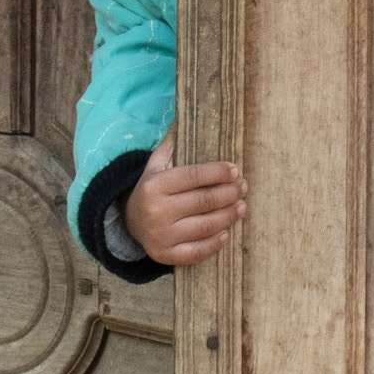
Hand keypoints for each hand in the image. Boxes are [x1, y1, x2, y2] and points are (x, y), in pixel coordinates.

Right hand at [122, 130, 245, 264]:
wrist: (129, 222)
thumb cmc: (152, 189)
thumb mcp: (155, 164)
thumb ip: (171, 144)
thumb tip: (185, 118)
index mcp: (154, 185)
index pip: (193, 176)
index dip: (218, 172)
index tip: (235, 170)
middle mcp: (156, 211)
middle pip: (204, 201)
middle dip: (229, 193)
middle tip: (243, 187)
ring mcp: (161, 236)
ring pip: (205, 226)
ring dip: (229, 216)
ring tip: (242, 207)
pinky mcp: (165, 255)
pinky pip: (196, 252)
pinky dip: (214, 244)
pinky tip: (227, 233)